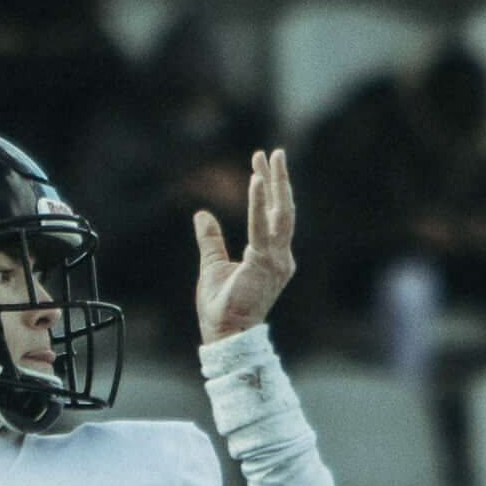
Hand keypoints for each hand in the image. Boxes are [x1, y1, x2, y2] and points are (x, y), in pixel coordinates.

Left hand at [195, 149, 297, 343]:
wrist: (224, 333)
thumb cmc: (221, 306)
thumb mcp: (212, 264)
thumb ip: (211, 239)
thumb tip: (202, 215)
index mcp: (272, 257)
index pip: (274, 216)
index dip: (269, 190)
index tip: (260, 165)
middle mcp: (280, 257)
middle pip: (283, 210)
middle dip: (279, 180)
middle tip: (275, 152)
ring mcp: (276, 261)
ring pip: (280, 214)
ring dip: (275, 184)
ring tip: (269, 158)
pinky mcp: (265, 264)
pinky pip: (262, 227)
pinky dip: (259, 204)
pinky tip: (256, 181)